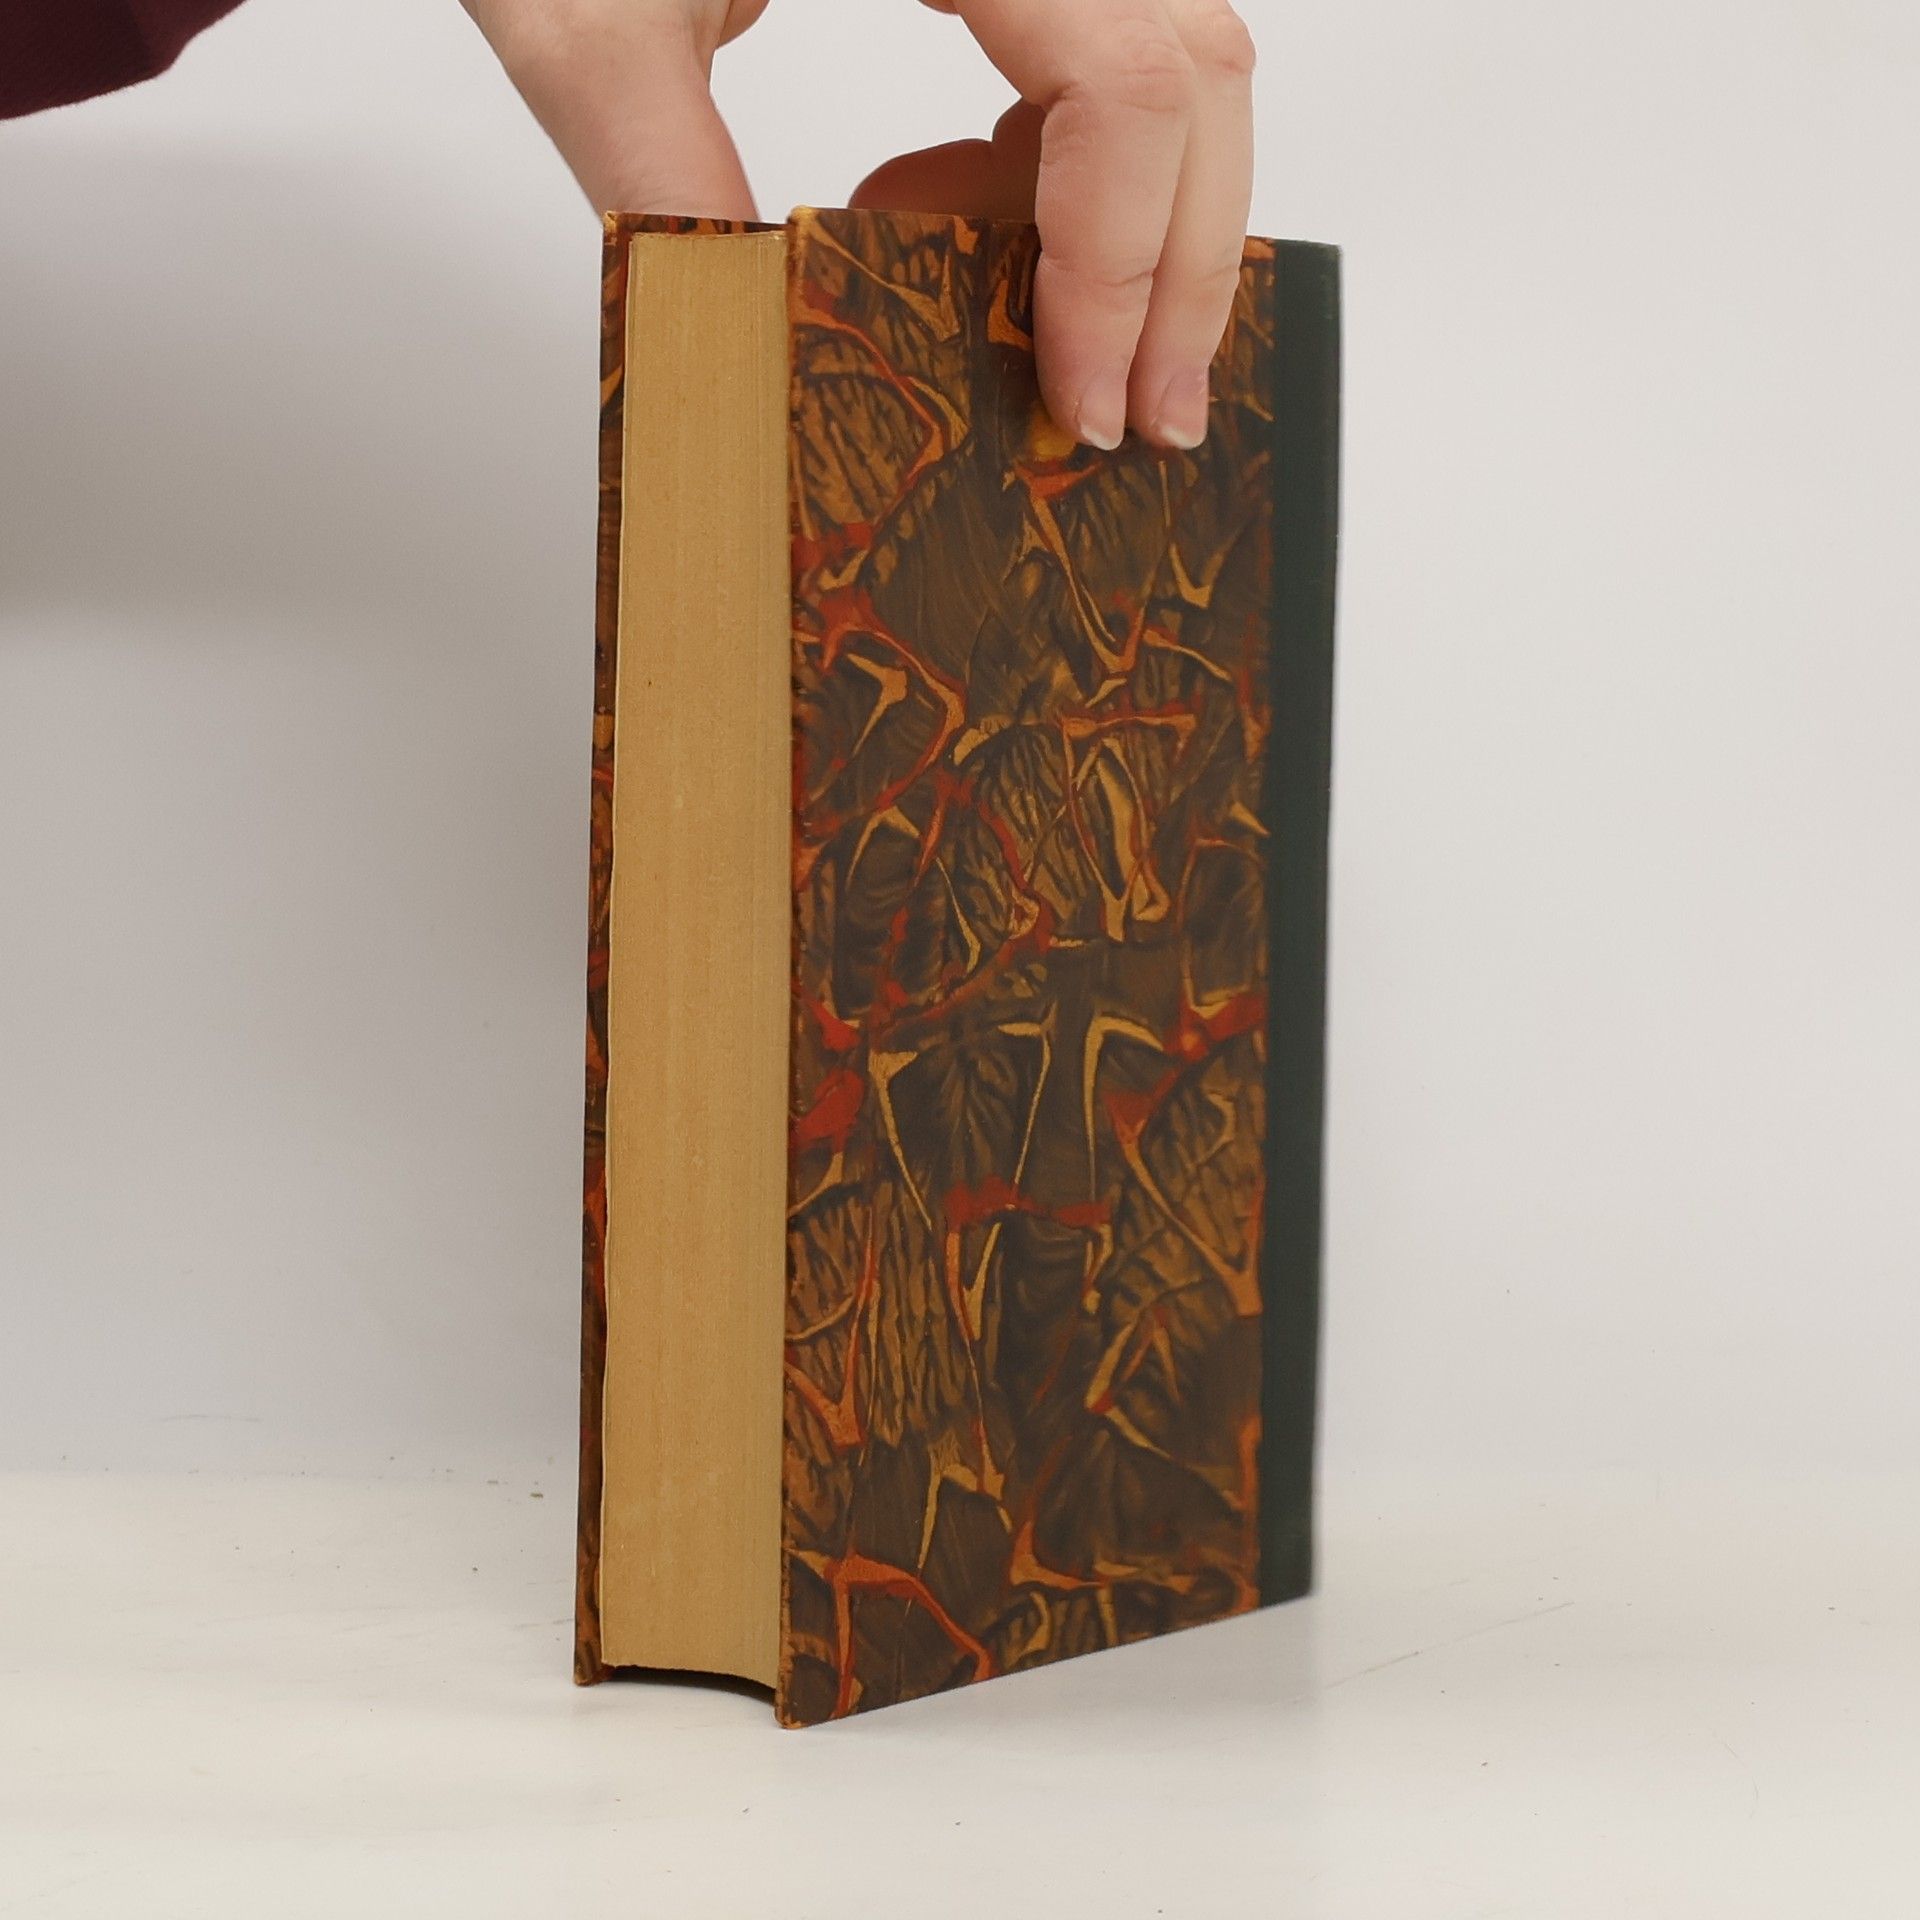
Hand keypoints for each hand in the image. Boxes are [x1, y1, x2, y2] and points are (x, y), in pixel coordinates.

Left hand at [461, 0, 1255, 449]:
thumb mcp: (594, 25)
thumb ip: (674, 184)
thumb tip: (763, 353)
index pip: (1123, 86)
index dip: (1122, 265)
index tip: (1082, 401)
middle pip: (1196, 75)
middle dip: (1177, 270)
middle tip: (1139, 416)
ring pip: (1175, 59)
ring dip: (1142, 219)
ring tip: (1055, 336)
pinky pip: (1104, 45)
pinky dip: (1068, 157)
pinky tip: (957, 207)